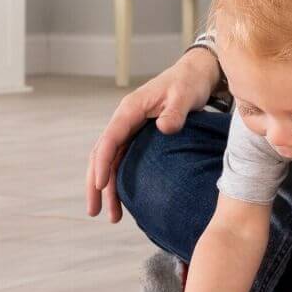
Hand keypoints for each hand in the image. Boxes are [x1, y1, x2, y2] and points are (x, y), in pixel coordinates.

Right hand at [86, 47, 219, 221]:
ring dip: (107, 188)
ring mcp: (130, 128)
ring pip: (111, 161)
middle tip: (95, 212)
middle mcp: (125, 120)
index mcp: (130, 109)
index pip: (110, 140)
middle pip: (102, 155)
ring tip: (111, 216)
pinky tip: (124, 199)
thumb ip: (175, 112)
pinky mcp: (139, 135)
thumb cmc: (189, 83)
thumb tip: (165, 129)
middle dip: (96, 184)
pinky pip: (123, 159)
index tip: (101, 186)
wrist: (196, 75)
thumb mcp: (184, 96)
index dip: (102, 163)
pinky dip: (119, 179)